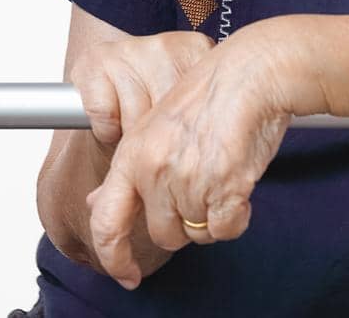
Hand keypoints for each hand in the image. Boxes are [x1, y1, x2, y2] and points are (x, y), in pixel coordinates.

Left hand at [83, 22, 313, 289]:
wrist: (250, 73)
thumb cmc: (210, 95)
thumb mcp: (154, 126)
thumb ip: (128, 170)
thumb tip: (97, 203)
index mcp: (132, 156)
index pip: (106, 222)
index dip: (113, 257)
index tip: (126, 274)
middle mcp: (155, 171)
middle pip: (164, 234)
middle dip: (185, 221)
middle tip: (202, 186)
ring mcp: (188, 180)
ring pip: (198, 233)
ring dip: (213, 215)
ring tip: (222, 175)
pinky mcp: (223, 187)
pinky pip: (226, 229)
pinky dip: (236, 217)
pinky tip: (239, 188)